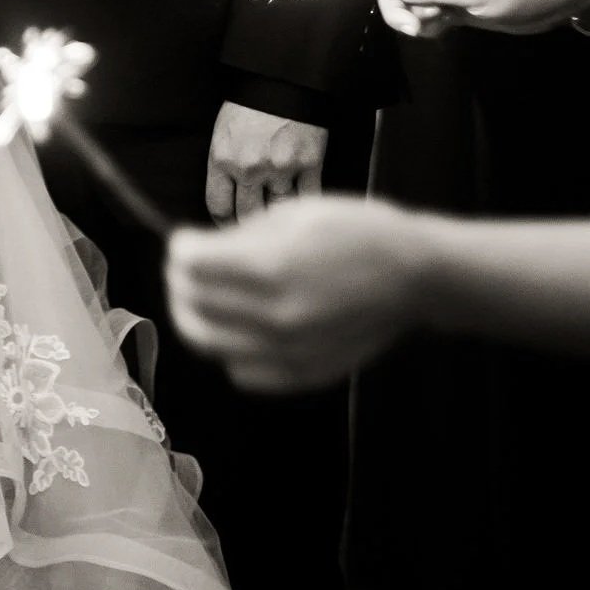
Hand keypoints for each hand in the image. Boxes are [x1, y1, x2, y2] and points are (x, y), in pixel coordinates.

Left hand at [167, 195, 428, 390]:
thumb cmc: (355, 230)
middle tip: (182, 269)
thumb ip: (242, 237)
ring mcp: (288, 353)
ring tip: (201, 297)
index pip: (194, 266)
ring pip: (211, 346)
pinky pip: (242, 372)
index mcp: (272, 268)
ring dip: (197, 317)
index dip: (180, 248)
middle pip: (194, 309)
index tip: (182, 239)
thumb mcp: (294, 214)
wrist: (412, 276)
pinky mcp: (302, 375)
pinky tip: (238, 328)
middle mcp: (274, 317)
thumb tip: (202, 250)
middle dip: (178, 284)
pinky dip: (229, 351)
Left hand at [205, 102, 326, 220]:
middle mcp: (249, 167)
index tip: (231, 228)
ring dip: (278, 216)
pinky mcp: (309, 162)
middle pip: (248, 215)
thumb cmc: (250, 105)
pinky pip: (307, 198)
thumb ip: (224, 169)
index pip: (218, 207)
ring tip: (279, 220)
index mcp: (223, 158)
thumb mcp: (224, 134)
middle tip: (257, 231)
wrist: (284, 77)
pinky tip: (302, 208)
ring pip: (278, 211)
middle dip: (251, 225)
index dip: (224, 224)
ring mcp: (281, 166)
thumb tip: (230, 206)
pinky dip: (304, 205)